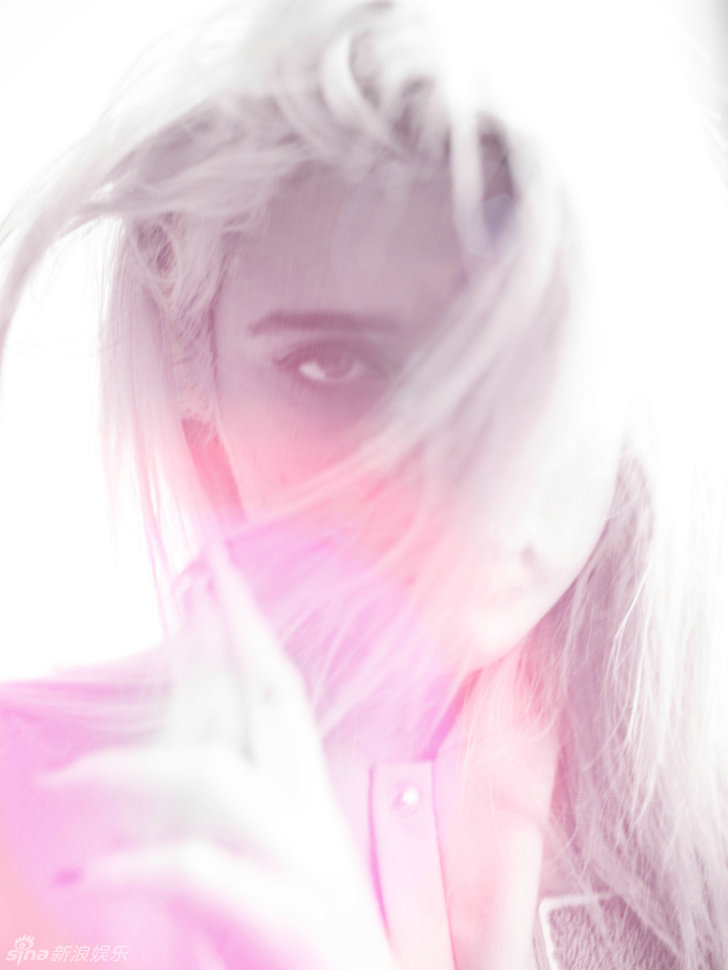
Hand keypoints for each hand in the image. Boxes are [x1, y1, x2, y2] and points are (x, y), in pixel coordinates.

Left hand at [40, 545, 395, 969]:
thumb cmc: (309, 953)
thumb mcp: (268, 866)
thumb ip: (226, 810)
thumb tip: (171, 755)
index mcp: (307, 803)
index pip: (280, 693)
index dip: (249, 628)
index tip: (219, 574)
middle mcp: (311, 819)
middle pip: (275, 701)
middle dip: (234, 632)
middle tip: (197, 575)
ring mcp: (304, 866)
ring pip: (218, 778)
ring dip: (132, 767)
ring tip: (66, 776)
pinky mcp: (287, 922)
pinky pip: (198, 871)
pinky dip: (134, 866)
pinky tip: (87, 873)